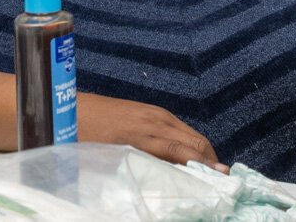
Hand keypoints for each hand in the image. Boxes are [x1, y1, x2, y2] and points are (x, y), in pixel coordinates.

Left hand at [77, 92, 224, 170]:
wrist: (71, 109)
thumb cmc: (85, 139)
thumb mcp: (109, 161)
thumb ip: (138, 169)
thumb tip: (162, 185)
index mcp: (143, 136)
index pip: (183, 151)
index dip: (204, 166)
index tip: (222, 178)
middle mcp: (154, 121)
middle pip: (194, 141)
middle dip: (212, 160)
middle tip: (224, 181)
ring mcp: (154, 112)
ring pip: (191, 133)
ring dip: (204, 151)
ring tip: (212, 171)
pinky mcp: (152, 109)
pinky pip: (181, 126)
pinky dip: (192, 141)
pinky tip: (193, 155)